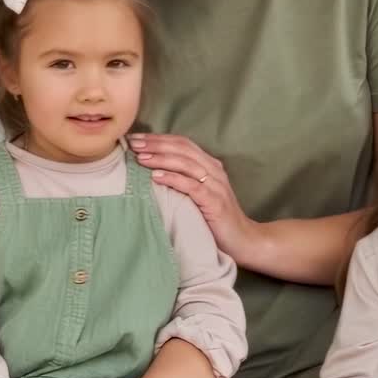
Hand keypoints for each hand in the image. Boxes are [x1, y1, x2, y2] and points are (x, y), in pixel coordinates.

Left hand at [128, 134, 258, 257]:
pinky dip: (173, 178)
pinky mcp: (215, 201)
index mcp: (210, 165)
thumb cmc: (216, 218)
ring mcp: (216, 185)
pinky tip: (156, 176)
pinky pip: (192, 186)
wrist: (243, 239)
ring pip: (186, 164)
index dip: (159, 138)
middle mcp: (214, 170)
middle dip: (156, 144)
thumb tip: (151, 171)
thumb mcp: (199, 194)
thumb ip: (183, 180)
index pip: (182, 143)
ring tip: (141, 158)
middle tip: (134, 143)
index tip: (136, 138)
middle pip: (182, 149)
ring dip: (161, 158)